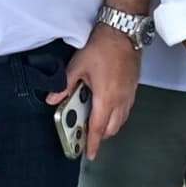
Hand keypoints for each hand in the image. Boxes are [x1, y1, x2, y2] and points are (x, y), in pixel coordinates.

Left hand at [63, 28, 137, 163]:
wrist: (123, 32)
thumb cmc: (101, 48)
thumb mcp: (78, 66)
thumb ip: (64, 85)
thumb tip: (52, 100)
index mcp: (106, 98)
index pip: (98, 128)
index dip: (93, 143)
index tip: (90, 154)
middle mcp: (120, 100)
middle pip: (111, 128)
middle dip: (100, 135)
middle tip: (87, 133)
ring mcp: (129, 95)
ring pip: (121, 121)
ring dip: (109, 126)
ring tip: (95, 121)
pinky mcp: (133, 89)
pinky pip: (126, 110)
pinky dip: (117, 116)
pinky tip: (107, 108)